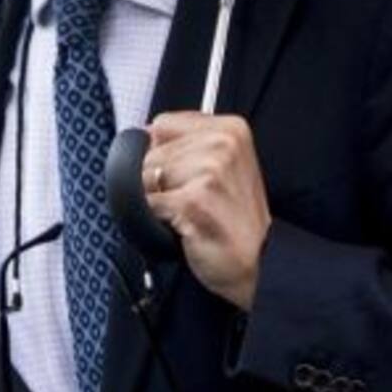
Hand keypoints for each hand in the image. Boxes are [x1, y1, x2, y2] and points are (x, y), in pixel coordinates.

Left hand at [141, 111, 270, 310]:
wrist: (251, 266)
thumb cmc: (231, 219)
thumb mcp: (220, 165)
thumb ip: (186, 143)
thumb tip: (141, 138)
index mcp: (230, 128)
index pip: (162, 125)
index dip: (161, 153)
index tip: (181, 176)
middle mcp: (223, 143)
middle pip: (151, 151)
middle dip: (157, 179)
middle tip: (188, 201)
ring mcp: (211, 171)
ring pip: (145, 176)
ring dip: (156, 201)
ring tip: (187, 214)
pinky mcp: (194, 200)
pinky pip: (147, 203)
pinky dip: (153, 220)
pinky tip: (181, 227)